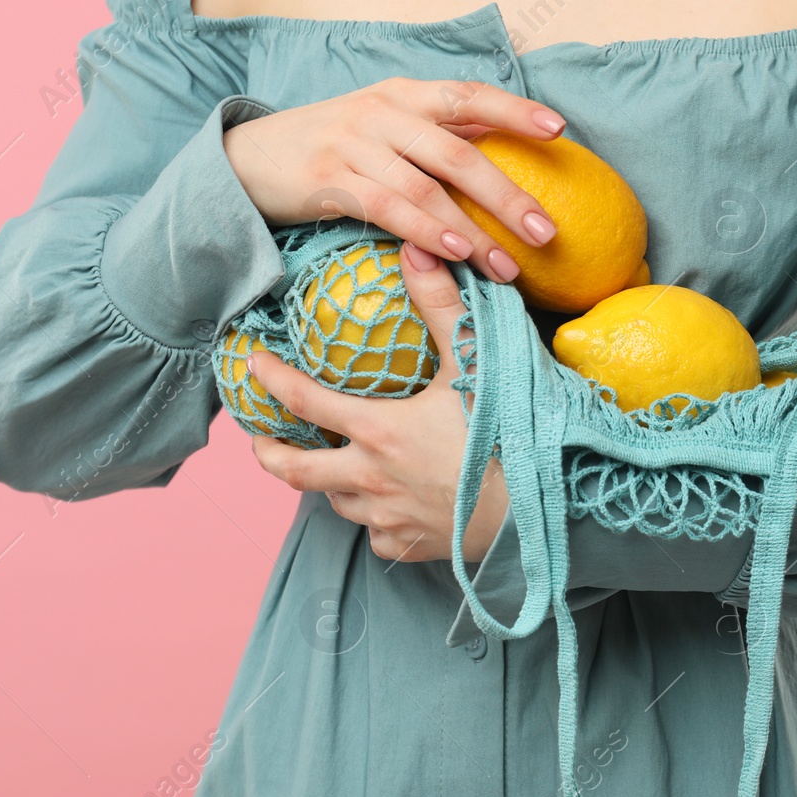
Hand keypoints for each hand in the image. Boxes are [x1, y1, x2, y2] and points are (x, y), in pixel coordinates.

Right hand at [223, 77, 563, 283]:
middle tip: (547, 231)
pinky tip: (455, 255)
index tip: (559, 130)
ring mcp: (353, 144)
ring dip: (473, 232)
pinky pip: (387, 208)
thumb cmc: (330, 148)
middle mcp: (383, 112)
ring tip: (508, 267)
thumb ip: (435, 135)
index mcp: (404, 94)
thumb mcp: (382, 128)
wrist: (246, 158)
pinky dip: (426, 231)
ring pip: (428, 188)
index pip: (469, 95)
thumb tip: (506, 150)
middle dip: (508, 195)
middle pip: (459, 151)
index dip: (515, 110)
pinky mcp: (328, 180)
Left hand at [248, 241, 509, 562]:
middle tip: (258, 439)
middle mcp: (372, 479)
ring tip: (328, 465)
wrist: (544, 507)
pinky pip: (376, 536)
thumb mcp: (475, 362)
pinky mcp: (411, 546)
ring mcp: (389, 517)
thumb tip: (414, 250)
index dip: (271, 380)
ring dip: (325, 483)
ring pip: (336, 503)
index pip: (304, 402)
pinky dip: (372, 519)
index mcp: (378, 431)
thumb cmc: (510, 432)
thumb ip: (441, 306)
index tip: (251, 364)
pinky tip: (385, 506)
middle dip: (268, 453)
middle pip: (295, 471)